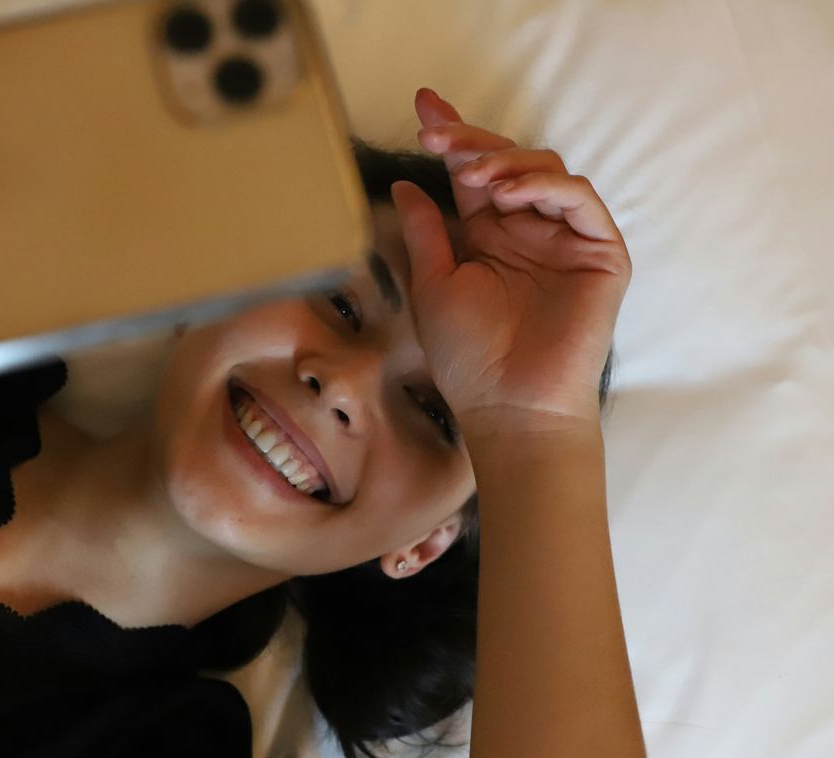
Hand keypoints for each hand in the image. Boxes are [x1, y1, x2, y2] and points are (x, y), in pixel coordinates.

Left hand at [392, 89, 629, 438]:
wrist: (509, 405)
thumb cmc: (470, 356)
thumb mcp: (433, 283)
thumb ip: (425, 231)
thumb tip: (403, 183)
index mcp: (490, 236)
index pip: (472, 174)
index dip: (453, 137)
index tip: (423, 104)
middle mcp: (530, 230)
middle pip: (509, 162)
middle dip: (472, 140)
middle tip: (435, 132)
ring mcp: (566, 238)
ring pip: (545, 170)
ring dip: (504, 161)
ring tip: (472, 174)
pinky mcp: (599, 252)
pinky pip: (579, 199)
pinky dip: (545, 186)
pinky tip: (508, 194)